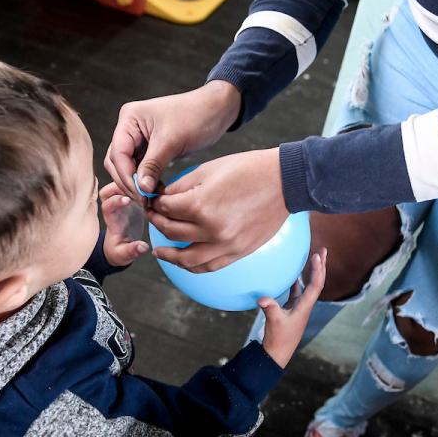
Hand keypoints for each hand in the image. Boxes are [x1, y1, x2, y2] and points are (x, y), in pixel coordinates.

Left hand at [100, 182, 148, 266]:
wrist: (120, 246)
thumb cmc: (119, 250)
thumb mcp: (124, 255)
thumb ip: (132, 250)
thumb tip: (143, 247)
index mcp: (112, 219)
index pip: (107, 205)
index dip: (115, 200)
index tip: (128, 200)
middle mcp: (115, 207)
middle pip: (111, 189)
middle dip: (124, 185)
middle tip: (140, 188)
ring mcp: (123, 201)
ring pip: (121, 183)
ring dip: (132, 181)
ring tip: (146, 186)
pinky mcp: (132, 198)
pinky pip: (131, 185)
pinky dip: (139, 183)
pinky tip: (150, 186)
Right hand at [104, 80, 241, 201]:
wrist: (215, 110)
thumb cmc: (195, 116)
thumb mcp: (171, 141)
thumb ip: (153, 165)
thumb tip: (141, 189)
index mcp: (129, 118)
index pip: (118, 153)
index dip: (127, 176)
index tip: (140, 194)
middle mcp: (129, 127)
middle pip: (117, 161)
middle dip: (129, 182)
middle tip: (144, 200)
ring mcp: (138, 138)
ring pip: (128, 167)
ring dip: (137, 183)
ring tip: (150, 198)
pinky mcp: (150, 148)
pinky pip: (141, 168)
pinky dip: (146, 180)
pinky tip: (156, 191)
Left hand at [148, 148, 288, 271]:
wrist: (284, 182)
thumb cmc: (248, 169)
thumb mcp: (209, 170)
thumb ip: (182, 187)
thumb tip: (163, 198)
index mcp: (200, 205)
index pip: (165, 209)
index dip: (155, 204)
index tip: (154, 201)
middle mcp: (210, 230)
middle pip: (171, 232)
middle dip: (158, 223)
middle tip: (154, 218)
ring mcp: (225, 245)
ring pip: (186, 259)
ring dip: (169, 255)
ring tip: (159, 251)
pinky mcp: (238, 252)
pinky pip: (208, 266)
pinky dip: (192, 266)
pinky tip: (184, 261)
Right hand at [260, 248, 327, 367]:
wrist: (278, 352)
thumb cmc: (278, 338)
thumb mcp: (274, 322)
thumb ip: (270, 308)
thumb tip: (262, 298)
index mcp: (305, 306)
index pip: (315, 285)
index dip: (318, 270)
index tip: (318, 256)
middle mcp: (305, 304)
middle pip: (316, 281)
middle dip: (321, 266)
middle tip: (323, 250)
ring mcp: (299, 306)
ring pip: (308, 285)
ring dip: (311, 271)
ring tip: (313, 257)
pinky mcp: (291, 309)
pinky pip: (296, 290)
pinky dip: (297, 280)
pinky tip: (293, 273)